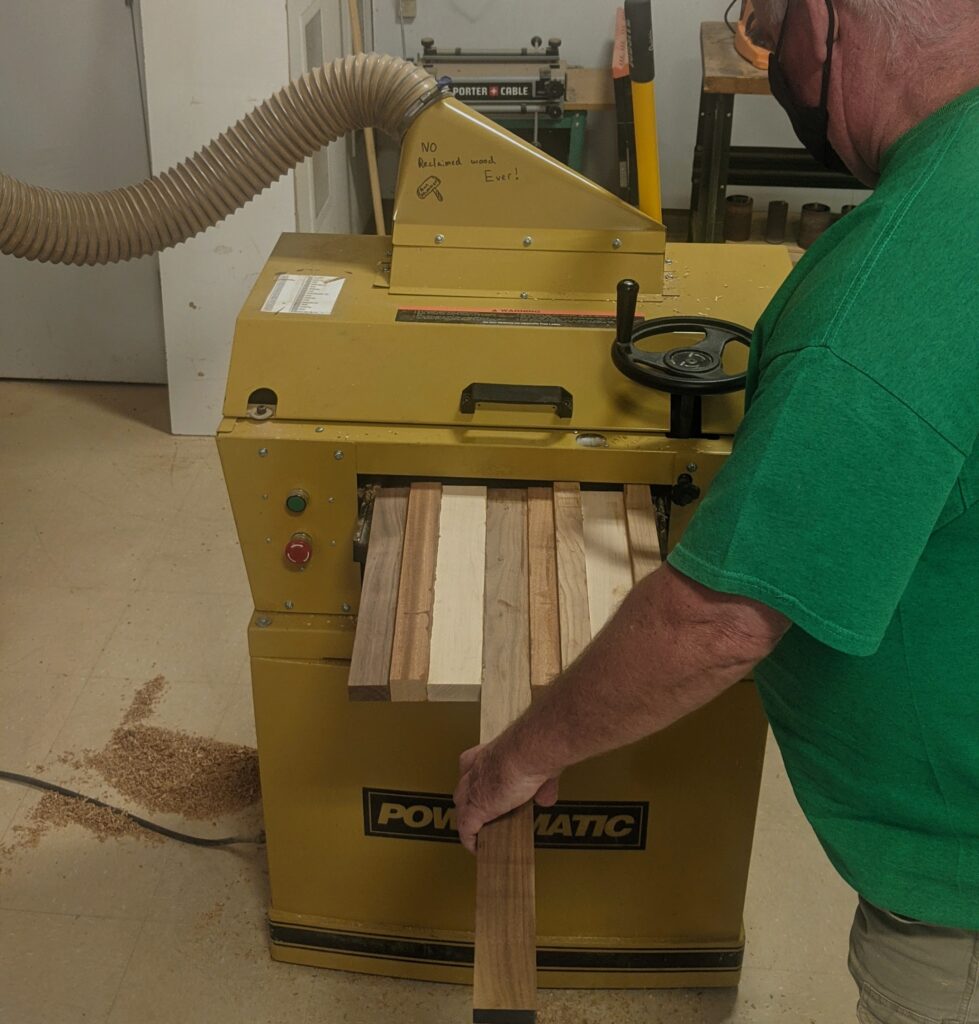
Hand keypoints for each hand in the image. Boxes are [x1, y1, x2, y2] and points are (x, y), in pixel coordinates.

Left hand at [452, 739, 559, 853]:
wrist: (527, 751)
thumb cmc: (534, 749)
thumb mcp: (539, 766)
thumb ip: (541, 785)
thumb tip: (545, 799)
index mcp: (489, 753)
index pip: (471, 764)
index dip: (475, 777)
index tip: (483, 786)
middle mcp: (476, 768)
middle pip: (463, 788)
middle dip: (469, 800)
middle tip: (482, 810)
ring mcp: (472, 789)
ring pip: (461, 809)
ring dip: (468, 821)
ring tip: (478, 832)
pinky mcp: (476, 808)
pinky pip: (467, 829)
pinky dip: (470, 840)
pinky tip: (476, 849)